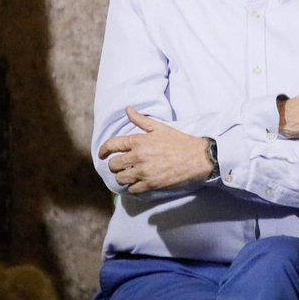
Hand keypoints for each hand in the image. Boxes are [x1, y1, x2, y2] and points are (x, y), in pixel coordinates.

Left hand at [98, 107, 213, 193]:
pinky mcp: (151, 184)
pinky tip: (137, 183)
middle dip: (114, 165)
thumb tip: (127, 109)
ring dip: (122, 177)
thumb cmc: (179, 141)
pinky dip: (132, 187)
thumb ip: (140, 120)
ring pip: (120, 179)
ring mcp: (144, 172)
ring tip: (127, 175)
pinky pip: (132, 190)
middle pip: (113, 165)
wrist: (197, 158)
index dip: (103, 150)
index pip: (112, 145)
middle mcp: (138, 156)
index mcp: (139, 141)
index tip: (102, 154)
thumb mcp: (159, 127)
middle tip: (120, 166)